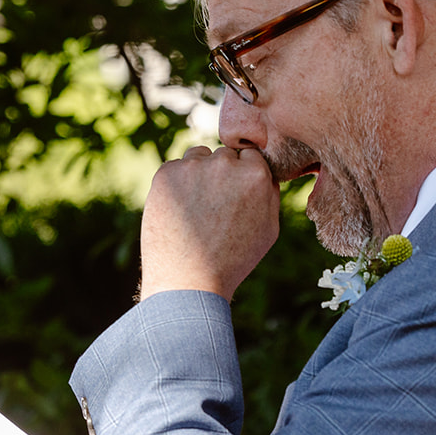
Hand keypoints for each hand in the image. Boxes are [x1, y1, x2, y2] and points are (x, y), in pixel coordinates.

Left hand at [139, 144, 277, 299]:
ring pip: (198, 157)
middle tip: (213, 208)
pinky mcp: (166, 174)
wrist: (189, 279)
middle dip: (220, 174)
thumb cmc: (232, 259)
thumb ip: (269, 192)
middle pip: (224, 155)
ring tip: (196, 209)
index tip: (234, 196)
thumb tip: (262, 170)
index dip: (242, 176)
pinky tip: (179, 210)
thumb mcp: (268, 229)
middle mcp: (225, 164)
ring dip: (198, 173)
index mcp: (256, 174)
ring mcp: (193, 167)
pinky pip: (174, 168)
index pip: (250, 156)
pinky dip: (175, 183)